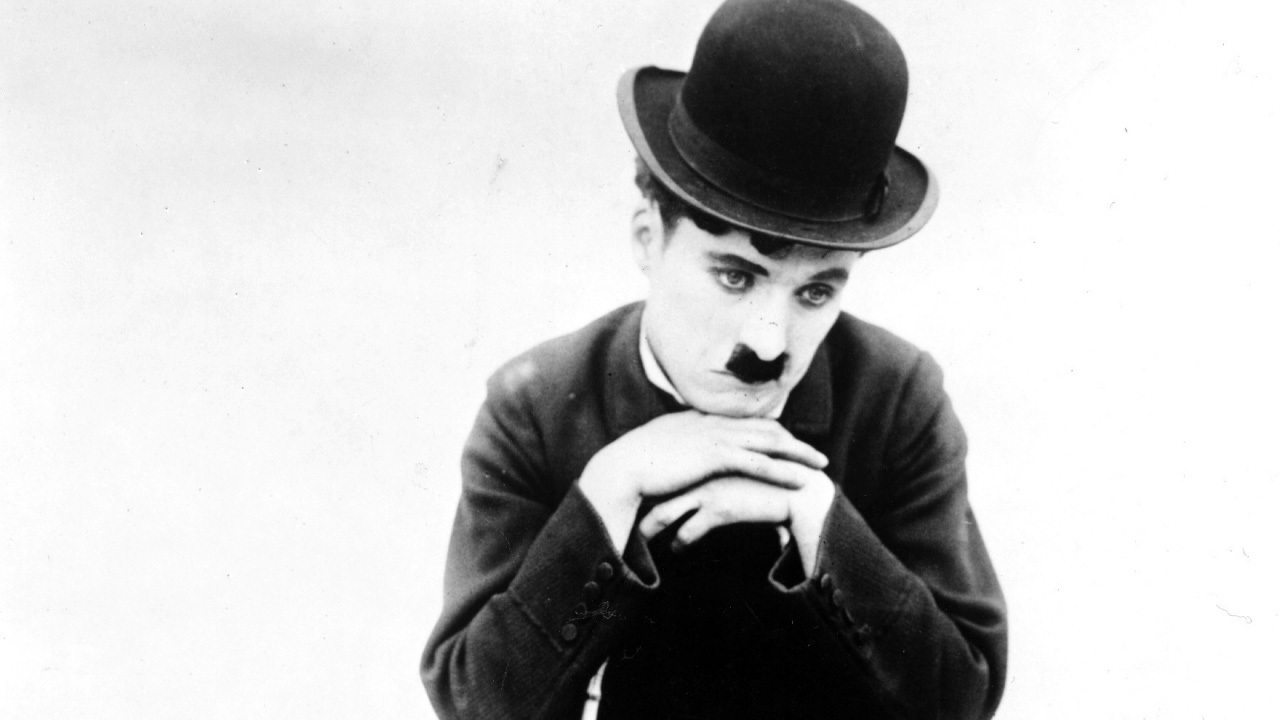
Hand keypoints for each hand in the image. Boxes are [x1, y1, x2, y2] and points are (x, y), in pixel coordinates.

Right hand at [578, 411, 827, 551]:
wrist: (621, 469)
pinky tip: (800, 480)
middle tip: (816, 455)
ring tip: (820, 466)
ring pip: (769, 442)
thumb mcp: (662, 450)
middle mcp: (712, 422)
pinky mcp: (716, 456)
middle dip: (794, 441)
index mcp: (701, 420)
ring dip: (798, 454)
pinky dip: (783, 470)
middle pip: (765, 428)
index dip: (772, 432)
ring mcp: (715, 436)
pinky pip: (759, 462)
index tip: (790, 443)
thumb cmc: (635, 466)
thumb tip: (685, 457)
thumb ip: (680, 448)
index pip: (746, 422)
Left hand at [638, 466, 835, 573]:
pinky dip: (679, 542)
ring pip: (665, 512)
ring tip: (642, 539)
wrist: (801, 491)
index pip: (668, 467)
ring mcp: (708, 489)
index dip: (652, 480)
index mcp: (705, 456)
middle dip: (640, 505)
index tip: (640, 491)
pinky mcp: (718, 510)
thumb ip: (726, 464)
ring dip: (650, 529)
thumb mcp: (745, 463)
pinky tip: (676, 549)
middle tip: (629, 516)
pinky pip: (688, 531)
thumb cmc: (775, 478)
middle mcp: (702, 470)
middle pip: (657, 488)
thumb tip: (710, 468)